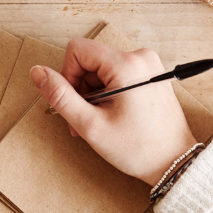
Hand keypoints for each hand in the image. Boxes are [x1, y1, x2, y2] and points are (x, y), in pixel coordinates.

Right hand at [31, 38, 196, 185]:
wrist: (176, 162)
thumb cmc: (139, 148)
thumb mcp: (91, 125)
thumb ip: (61, 96)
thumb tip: (37, 72)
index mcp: (127, 64)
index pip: (77, 50)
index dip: (67, 76)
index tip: (75, 104)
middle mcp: (140, 57)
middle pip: (90, 60)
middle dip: (81, 90)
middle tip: (86, 121)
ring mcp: (148, 65)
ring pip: (102, 70)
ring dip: (94, 96)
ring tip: (100, 123)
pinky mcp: (151, 75)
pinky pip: (117, 76)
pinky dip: (108, 95)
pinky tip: (113, 117)